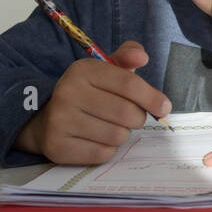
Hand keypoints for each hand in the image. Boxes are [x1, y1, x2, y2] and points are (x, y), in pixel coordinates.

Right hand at [15, 41, 171, 164]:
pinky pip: (102, 153)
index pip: (129, 84)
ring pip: (117, 135)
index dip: (153, 98)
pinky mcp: (58, 147)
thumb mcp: (105, 70)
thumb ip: (127, 57)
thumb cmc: (89, 93)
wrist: (48, 118)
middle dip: (137, 118)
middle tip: (132, 117)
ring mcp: (60, 121)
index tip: (164, 107)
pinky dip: (108, 150)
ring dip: (122, 134)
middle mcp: (68, 93)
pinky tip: (97, 140)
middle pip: (126, 113)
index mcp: (83, 70)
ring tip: (111, 127)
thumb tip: (142, 57)